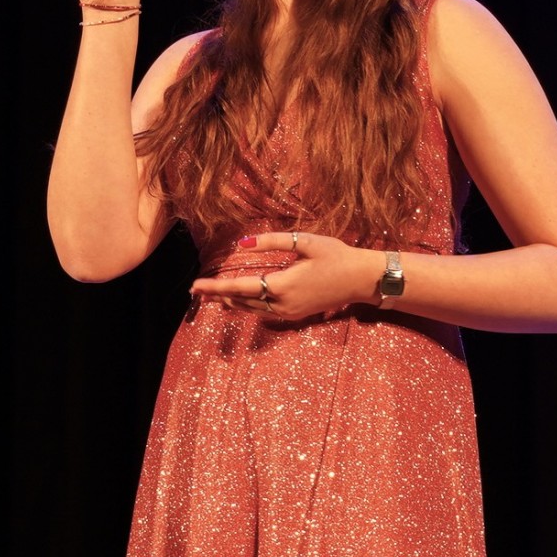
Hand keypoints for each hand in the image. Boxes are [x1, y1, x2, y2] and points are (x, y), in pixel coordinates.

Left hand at [190, 231, 384, 320]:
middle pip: (240, 301)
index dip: (215, 287)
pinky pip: (263, 312)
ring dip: (229, 302)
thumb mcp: (305, 241)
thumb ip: (272, 241)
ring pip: (251, 309)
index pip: (239, 288)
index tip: (195, 286)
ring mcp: (288, 313)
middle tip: (194, 290)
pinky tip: (236, 300)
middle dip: (216, 295)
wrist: (361, 280)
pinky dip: (246, 305)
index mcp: (282, 285)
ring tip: (209, 296)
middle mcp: (282, 304)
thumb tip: (243, 243)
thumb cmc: (335, 255)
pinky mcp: (294, 315)